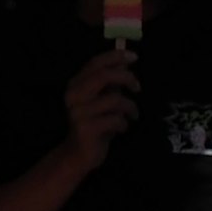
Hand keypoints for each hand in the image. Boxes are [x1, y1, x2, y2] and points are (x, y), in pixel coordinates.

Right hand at [63, 49, 139, 172]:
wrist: (79, 153)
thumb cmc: (95, 124)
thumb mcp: (102, 101)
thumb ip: (109, 84)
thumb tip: (124, 63)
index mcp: (76, 85)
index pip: (94, 64)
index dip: (115, 56)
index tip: (133, 56)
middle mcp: (74, 95)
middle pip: (104, 76)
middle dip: (126, 78)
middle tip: (137, 87)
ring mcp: (78, 112)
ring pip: (115, 99)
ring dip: (130, 107)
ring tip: (132, 115)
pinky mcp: (86, 128)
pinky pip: (116, 120)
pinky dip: (123, 124)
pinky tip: (121, 128)